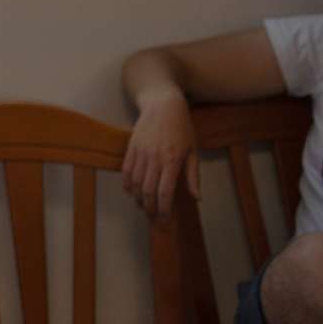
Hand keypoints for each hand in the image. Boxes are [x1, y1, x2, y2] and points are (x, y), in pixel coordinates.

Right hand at [122, 90, 198, 218]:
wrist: (163, 104)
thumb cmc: (182, 127)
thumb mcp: (193, 150)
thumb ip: (193, 175)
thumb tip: (196, 197)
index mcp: (172, 160)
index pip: (165, 191)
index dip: (164, 208)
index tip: (165, 219)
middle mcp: (154, 157)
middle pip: (148, 190)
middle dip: (150, 207)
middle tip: (153, 218)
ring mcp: (141, 152)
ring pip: (135, 182)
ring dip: (137, 198)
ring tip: (143, 207)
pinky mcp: (131, 146)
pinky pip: (126, 169)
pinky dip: (127, 184)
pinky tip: (131, 192)